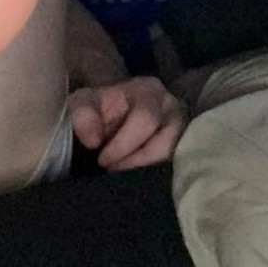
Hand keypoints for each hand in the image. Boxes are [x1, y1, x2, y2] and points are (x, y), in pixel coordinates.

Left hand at [68, 75, 186, 169]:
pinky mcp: (184, 147)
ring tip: (121, 171)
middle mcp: (172, 107)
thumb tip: (93, 141)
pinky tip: (137, 176)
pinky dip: (156, 173)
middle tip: (110, 167)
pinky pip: (177, 166)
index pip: (145, 120)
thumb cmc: (100, 108)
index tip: (102, 159)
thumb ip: (83, 115)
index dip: (123, 145)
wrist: (112, 114)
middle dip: (133, 159)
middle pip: (163, 142)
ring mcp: (182, 128)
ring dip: (144, 168)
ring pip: (172, 157)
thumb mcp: (84, 103)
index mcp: (149, 90)